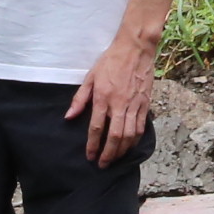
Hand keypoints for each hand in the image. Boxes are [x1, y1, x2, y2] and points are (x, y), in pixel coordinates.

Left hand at [66, 32, 156, 166]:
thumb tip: (69, 117)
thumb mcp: (90, 76)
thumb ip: (79, 99)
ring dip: (122, 150)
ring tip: (116, 159)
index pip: (96, 128)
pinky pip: (141, 127)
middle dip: (108, 154)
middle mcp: (119, 104)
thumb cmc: (110, 61)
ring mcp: (134, 105)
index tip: (89, 156)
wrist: (135, 48)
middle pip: (114, 136)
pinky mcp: (145, 103)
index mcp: (103, 97)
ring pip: (129, 135)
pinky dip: (135, 140)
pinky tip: (130, 146)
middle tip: (103, 165)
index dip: (92, 145)